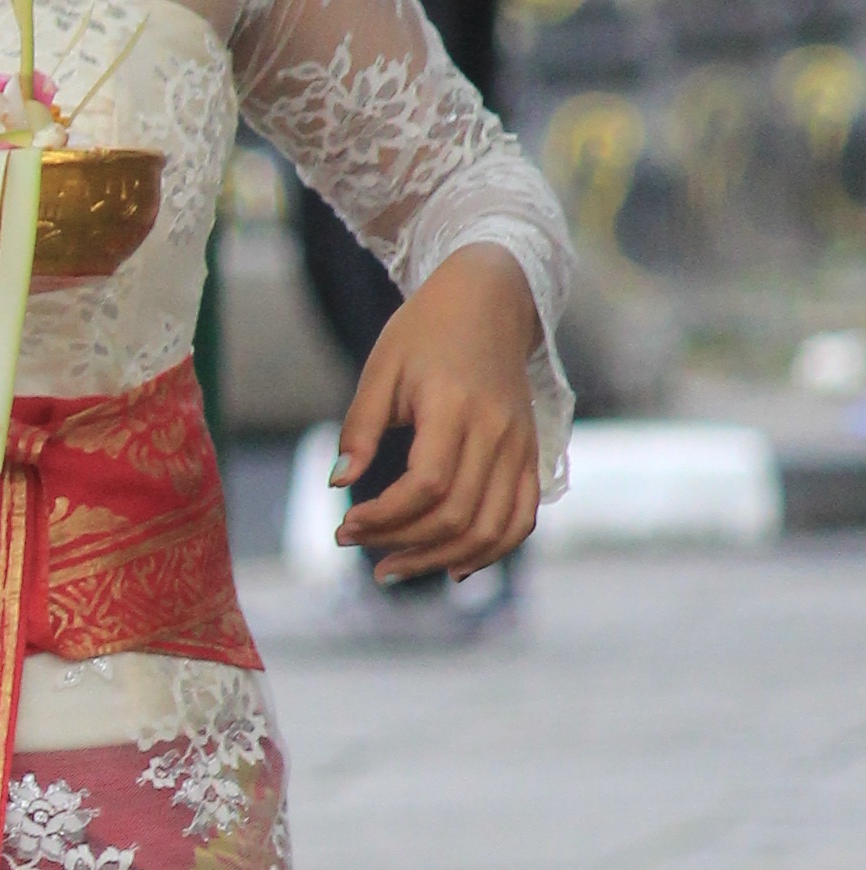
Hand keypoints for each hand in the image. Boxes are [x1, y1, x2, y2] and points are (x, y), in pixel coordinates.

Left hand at [334, 248, 544, 578]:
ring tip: (394, 568)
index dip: (383, 517)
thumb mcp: (380, 370)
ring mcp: (520, 446)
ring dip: (441, 559)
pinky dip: (490, 550)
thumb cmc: (425, 333)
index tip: (345, 525)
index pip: (426, 485)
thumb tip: (338, 482)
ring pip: (492, 528)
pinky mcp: (530, 454)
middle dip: (401, 543)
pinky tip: (451, 566)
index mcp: (454, 406)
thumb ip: (360, 428)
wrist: (489, 302)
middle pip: (456, 515)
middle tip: (357, 547)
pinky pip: (521, 518)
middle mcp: (496, 431)